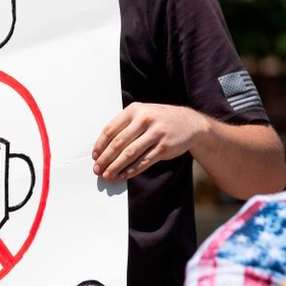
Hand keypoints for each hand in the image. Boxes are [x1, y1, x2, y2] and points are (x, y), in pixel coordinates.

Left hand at [92, 103, 209, 180]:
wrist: (190, 122)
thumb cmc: (159, 120)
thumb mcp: (142, 114)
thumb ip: (124, 126)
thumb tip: (103, 149)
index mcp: (134, 110)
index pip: (110, 129)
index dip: (100, 145)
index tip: (95, 156)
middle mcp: (145, 119)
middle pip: (118, 143)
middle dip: (105, 159)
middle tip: (97, 169)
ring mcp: (156, 133)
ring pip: (130, 154)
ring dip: (116, 167)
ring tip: (108, 175)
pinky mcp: (164, 147)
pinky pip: (144, 161)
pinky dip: (132, 170)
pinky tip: (124, 175)